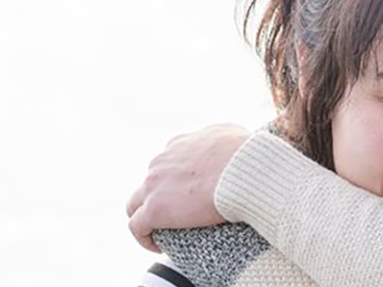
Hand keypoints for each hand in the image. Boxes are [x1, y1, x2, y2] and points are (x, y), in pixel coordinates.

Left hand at [126, 123, 250, 251]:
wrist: (245, 173)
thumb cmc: (247, 157)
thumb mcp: (233, 135)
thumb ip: (222, 140)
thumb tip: (231, 149)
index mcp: (179, 144)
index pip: (166, 165)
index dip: (173, 184)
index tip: (187, 198)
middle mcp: (162, 160)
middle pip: (149, 184)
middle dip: (159, 199)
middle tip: (177, 217)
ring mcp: (154, 184)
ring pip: (136, 204)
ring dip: (147, 218)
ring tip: (164, 233)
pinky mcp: (155, 209)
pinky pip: (137, 227)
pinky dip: (144, 237)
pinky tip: (159, 246)